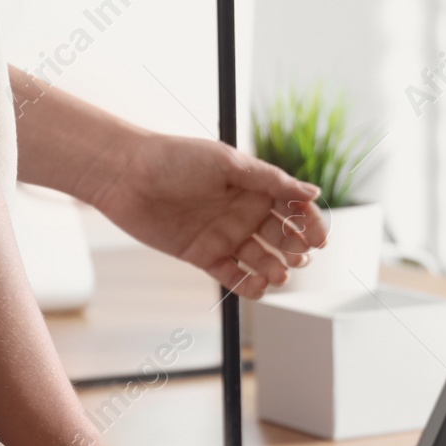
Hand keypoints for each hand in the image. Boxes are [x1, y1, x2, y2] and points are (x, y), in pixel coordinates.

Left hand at [91, 132, 328, 298]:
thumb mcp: (228, 163)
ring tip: (278, 275)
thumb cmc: (175, 159)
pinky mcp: (205, 255)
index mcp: (254, 187)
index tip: (320, 240)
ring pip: (263, 260)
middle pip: (283, 237)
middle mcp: (244, 212)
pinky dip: (249, 286)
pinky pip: (235, 277)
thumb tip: (313, 192)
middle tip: (297, 257)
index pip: (295, 208)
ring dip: (276, 270)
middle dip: (296, 250)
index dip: (311, 224)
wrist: (126, 175)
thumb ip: (271, 181)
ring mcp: (226, 235)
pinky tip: (258, 287)